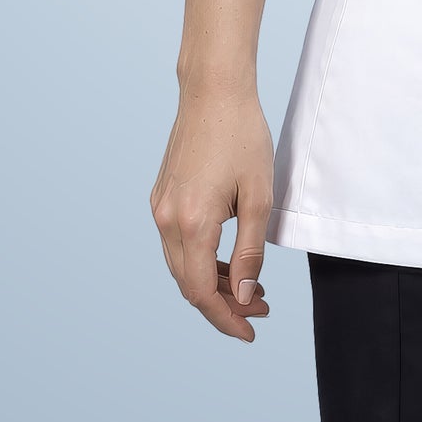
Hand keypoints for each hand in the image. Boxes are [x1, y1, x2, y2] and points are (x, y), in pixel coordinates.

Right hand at [151, 81, 275, 341]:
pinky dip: (201, 258)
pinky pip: (177, 242)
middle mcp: (167, 220)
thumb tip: (245, 296)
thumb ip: (251, 252)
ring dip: (213, 281)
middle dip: (224, 304)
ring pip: (182, 264)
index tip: (250, 332)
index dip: (225, 319)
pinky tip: (229, 258)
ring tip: (251, 286)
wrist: (214, 90)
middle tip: (262, 308)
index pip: (202, 292)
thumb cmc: (243, 135)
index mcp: (192, 223)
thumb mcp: (259, 196)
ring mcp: (160, 207)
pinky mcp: (161, 195)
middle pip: (189, 283)